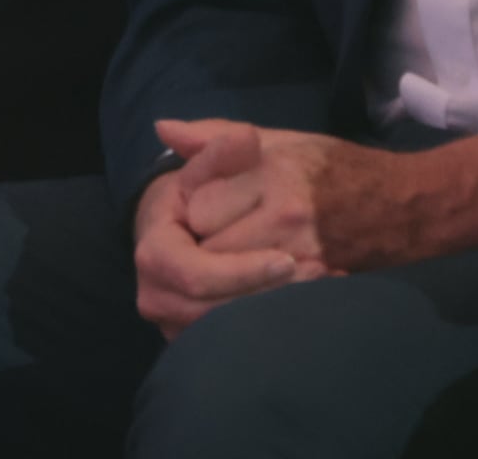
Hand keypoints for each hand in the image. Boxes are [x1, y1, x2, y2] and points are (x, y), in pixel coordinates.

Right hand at [131, 122, 306, 339]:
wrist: (181, 224)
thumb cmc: (199, 190)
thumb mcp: (209, 163)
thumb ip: (222, 147)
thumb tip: (244, 138)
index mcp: (152, 252)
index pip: (197, 274)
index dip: (243, 270)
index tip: (287, 258)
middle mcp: (155, 295)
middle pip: (217, 310)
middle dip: (268, 293)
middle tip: (321, 273)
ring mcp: (174, 323)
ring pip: (231, 329)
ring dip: (278, 309)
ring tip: (324, 282)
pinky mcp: (196, 338)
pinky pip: (235, 339)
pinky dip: (273, 323)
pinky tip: (313, 302)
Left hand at [178, 122, 477, 275]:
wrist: (402, 207)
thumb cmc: (333, 168)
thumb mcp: (276, 140)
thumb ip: (215, 136)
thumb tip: (162, 130)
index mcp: (271, 173)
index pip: (199, 206)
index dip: (192, 211)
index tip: (200, 209)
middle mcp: (284, 215)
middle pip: (206, 251)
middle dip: (197, 251)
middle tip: (206, 243)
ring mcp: (300, 256)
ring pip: (225, 287)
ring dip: (213, 283)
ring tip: (219, 269)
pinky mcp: (312, 285)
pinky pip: (253, 306)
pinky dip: (237, 304)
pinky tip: (239, 291)